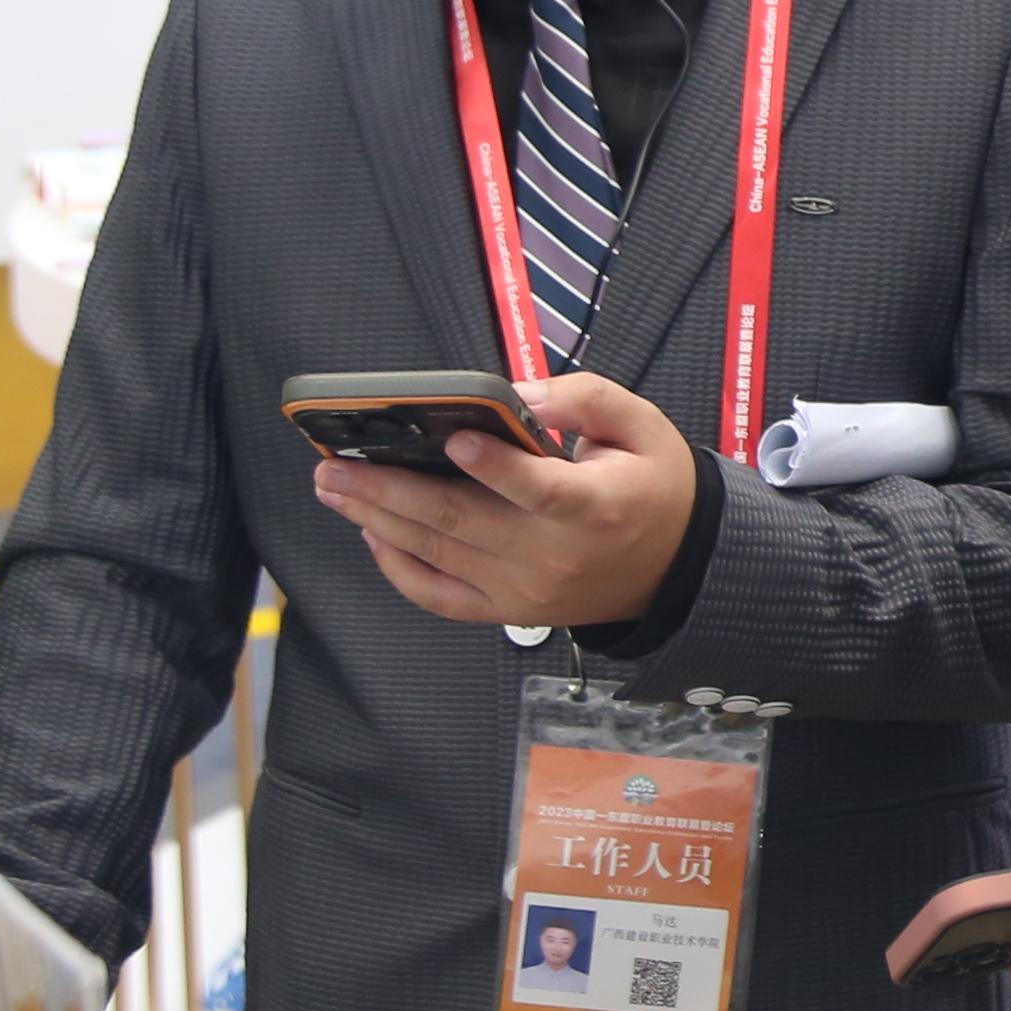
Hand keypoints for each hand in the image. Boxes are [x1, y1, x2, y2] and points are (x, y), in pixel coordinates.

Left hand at [314, 373, 704, 628]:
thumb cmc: (653, 486)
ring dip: (378, 520)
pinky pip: (441, 598)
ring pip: (438, 556)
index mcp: (595, 507)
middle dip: (390, 490)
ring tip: (335, 489)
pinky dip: (399, 570)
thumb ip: (586, 400)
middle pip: (461, 523)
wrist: (675, 569)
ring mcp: (524, 592)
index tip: (453, 440)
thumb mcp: (643, 426)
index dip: (495, 468)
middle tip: (336, 465)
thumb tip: (521, 398)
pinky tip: (373, 534)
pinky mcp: (507, 612)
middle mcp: (553, 557)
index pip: (538, 490)